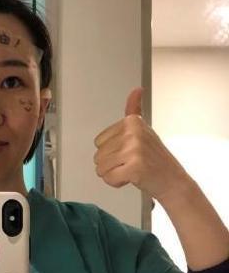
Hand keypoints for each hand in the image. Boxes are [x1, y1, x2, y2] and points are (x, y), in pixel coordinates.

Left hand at [93, 87, 191, 201]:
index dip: (112, 151)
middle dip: (112, 164)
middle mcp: (133, 132)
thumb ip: (135, 110)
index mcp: (133, 121)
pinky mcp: (134, 167)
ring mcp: (134, 149)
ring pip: (100, 168)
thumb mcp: (145, 130)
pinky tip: (131, 178)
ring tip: (132, 170)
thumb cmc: (157, 159)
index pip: (98, 142)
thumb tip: (136, 90)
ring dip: (114, 174)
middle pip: (98, 155)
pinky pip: (108, 178)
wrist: (173, 182)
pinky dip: (117, 182)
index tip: (131, 152)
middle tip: (132, 163)